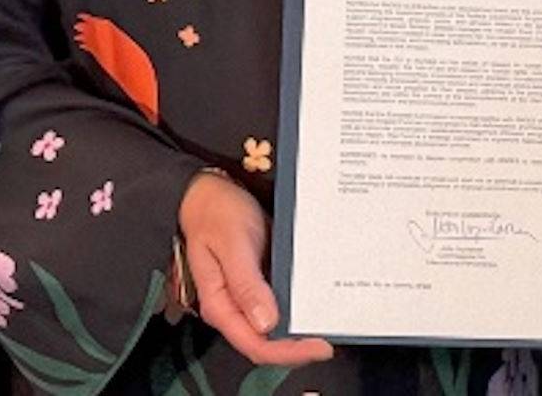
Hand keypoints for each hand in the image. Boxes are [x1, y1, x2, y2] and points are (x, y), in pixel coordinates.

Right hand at [178, 171, 333, 366]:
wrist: (211, 189)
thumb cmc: (217, 212)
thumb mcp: (232, 243)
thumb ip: (245, 284)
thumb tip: (265, 323)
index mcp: (220, 304)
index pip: (255, 344)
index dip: (287, 353)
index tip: (318, 347)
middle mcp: (232, 306)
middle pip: (266, 342)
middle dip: (298, 347)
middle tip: (330, 340)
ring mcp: (245, 296)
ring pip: (274, 327)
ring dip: (300, 329)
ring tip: (328, 325)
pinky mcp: (258, 283)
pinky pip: (279, 303)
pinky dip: (297, 307)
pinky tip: (316, 301)